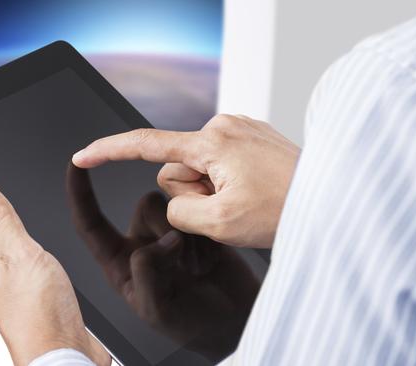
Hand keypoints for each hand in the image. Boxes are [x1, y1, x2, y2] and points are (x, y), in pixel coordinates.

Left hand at [0, 178, 109, 365]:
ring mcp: (25, 296)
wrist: (65, 356)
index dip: (4, 207)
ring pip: (31, 261)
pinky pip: (47, 279)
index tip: (12, 193)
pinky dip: (54, 270)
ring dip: (42, 251)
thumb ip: (1, 220)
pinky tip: (62, 271)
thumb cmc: (42, 315)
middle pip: (12, 243)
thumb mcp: (21, 253)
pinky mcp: (46, 307)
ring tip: (51, 242)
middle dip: (26, 229)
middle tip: (37, 213)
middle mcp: (4, 282)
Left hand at [66, 165, 259, 360]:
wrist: (231, 324)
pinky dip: (206, 235)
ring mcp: (170, 233)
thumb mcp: (156, 310)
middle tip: (186, 267)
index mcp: (119, 261)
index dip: (80, 193)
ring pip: (173, 205)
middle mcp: (141, 241)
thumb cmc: (188, 324)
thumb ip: (148, 274)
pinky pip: (200, 210)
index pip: (90, 223)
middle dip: (166, 227)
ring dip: (189, 234)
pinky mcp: (197, 228)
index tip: (75, 163)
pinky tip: (211, 260)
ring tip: (200, 267)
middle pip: (145, 206)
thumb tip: (162, 241)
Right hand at [72, 114, 299, 247]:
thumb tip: (176, 199)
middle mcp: (222, 126)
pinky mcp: (250, 137)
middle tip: (229, 208)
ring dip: (213, 190)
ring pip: (199, 170)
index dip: (109, 152)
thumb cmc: (285, 209)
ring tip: (246, 200)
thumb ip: (179, 211)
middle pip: (177, 169)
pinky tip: (253, 190)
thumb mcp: (220, 223)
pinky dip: (228, 182)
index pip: (145, 145)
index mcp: (210, 142)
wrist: (333, 199)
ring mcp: (238, 130)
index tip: (83, 155)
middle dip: (193, 193)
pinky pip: (220, 164)